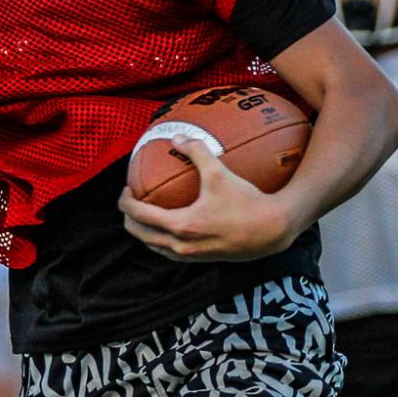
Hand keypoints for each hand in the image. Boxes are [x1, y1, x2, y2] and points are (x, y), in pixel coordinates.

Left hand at [117, 141, 299, 261]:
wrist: (271, 231)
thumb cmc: (246, 202)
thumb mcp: (220, 173)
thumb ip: (197, 152)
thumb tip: (177, 137)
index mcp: (181, 225)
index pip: (139, 215)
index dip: (126, 201)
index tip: (126, 188)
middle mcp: (181, 245)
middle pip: (140, 234)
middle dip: (129, 218)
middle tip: (131, 200)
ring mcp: (190, 255)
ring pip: (154, 246)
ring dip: (143, 231)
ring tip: (145, 213)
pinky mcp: (200, 259)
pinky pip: (169, 252)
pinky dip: (160, 239)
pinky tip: (168, 225)